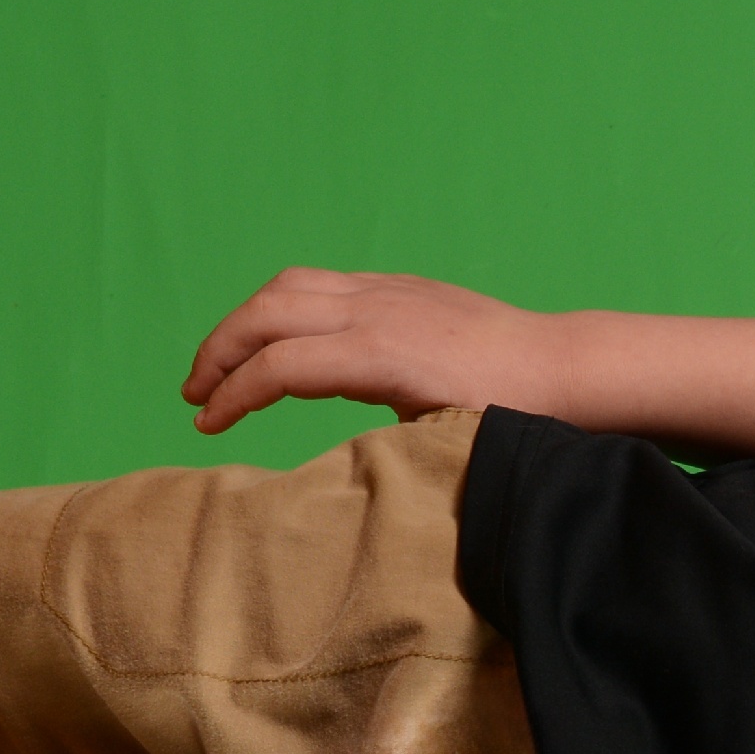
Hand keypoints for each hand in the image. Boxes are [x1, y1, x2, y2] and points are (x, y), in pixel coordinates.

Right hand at [182, 267, 572, 434]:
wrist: (560, 367)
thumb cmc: (511, 414)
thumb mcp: (440, 440)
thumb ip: (378, 444)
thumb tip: (326, 470)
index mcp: (381, 353)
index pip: (280, 366)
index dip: (233, 396)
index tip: (207, 425)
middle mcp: (375, 310)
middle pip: (266, 314)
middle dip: (218, 352)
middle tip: (194, 394)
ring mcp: (386, 290)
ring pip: (288, 287)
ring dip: (243, 323)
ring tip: (221, 364)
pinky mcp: (397, 286)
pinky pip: (320, 284)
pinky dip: (281, 309)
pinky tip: (276, 342)